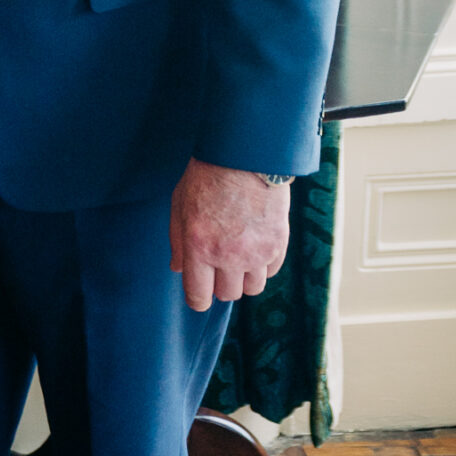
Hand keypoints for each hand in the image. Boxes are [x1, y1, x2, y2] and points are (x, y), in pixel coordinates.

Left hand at [169, 158, 289, 310]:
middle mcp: (228, 256)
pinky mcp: (278, 244)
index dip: (198, 299)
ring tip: (239, 256)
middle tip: (218, 265)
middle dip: (220, 284)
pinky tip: (256, 246)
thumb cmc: (207, 177)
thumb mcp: (180, 205)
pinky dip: (263, 265)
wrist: (245, 155)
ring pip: (252, 289)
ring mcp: (256, 252)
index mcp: (199, 247)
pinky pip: (271, 272)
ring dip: (243, 277)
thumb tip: (177, 269)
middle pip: (227, 294)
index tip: (199, 295)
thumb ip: (177, 242)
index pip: (199, 296)